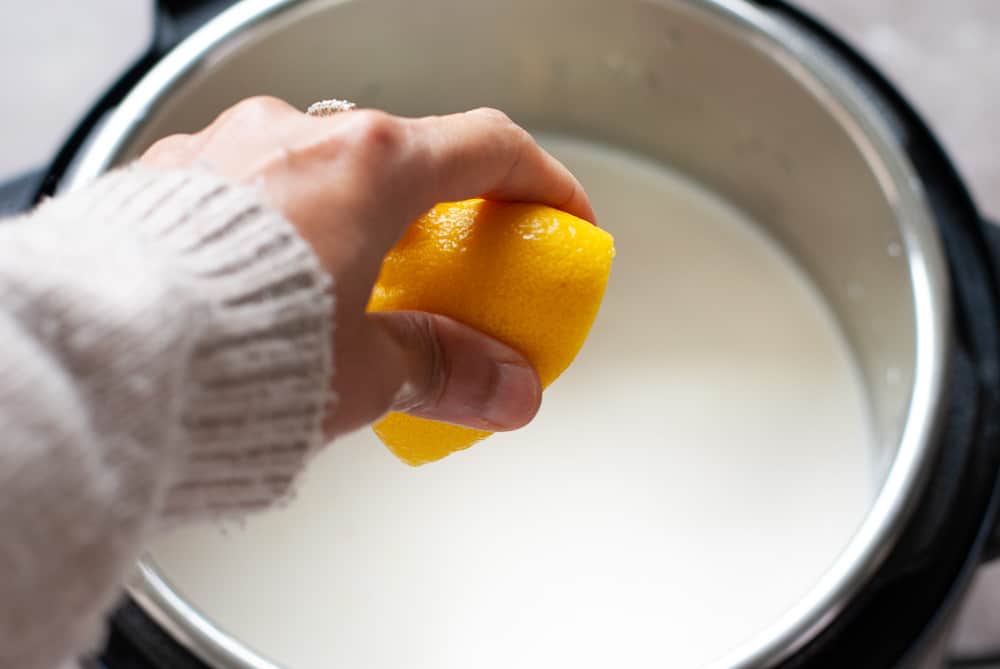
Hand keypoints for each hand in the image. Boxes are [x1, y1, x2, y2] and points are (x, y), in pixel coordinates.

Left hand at [140, 96, 594, 437]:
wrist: (102, 362)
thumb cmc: (233, 356)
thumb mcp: (364, 373)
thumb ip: (446, 371)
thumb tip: (506, 391)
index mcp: (369, 166)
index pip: (489, 148)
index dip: (541, 181)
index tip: (559, 215)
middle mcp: (298, 137)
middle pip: (404, 154)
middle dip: (439, 209)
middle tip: (449, 268)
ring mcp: (230, 148)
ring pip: (321, 166)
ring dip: (354, 216)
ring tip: (351, 288)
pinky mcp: (173, 177)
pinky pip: (252, 185)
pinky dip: (284, 224)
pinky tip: (272, 284)